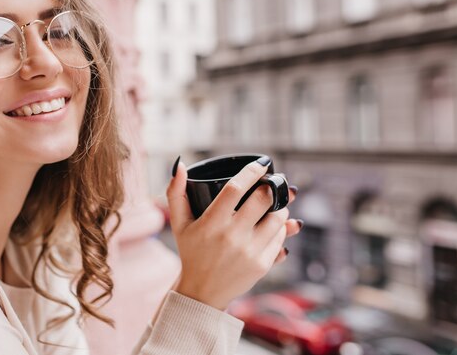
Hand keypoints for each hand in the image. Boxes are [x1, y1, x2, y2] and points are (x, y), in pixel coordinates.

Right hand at [167, 160, 300, 310]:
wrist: (202, 291)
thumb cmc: (191, 251)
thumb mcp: (178, 224)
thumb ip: (175, 193)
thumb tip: (181, 165)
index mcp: (211, 222)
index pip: (236, 188)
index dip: (252, 172)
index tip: (261, 164)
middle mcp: (232, 236)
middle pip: (262, 200)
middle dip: (272, 187)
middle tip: (274, 181)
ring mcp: (249, 251)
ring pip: (277, 218)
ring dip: (280, 206)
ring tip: (275, 203)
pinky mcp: (262, 264)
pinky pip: (280, 238)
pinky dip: (281, 228)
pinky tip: (274, 224)